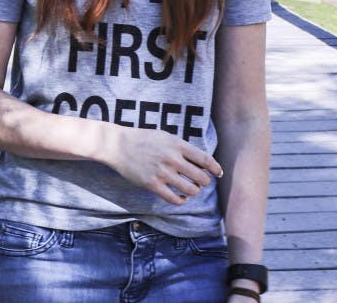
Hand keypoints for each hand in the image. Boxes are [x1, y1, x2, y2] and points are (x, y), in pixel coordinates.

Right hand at [103, 126, 222, 204]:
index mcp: (178, 145)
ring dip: (193, 191)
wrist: (118, 145)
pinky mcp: (153, 184)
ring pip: (191, 190)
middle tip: (200, 182)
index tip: (218, 173)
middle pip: (201, 178)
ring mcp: (163, 172)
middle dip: (204, 182)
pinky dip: (181, 200)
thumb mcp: (165, 136)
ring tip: (190, 189)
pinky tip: (180, 197)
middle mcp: (173, 159)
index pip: (205, 159)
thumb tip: (201, 161)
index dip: (215, 168)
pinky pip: (175, 199)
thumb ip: (182, 147)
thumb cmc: (143, 139)